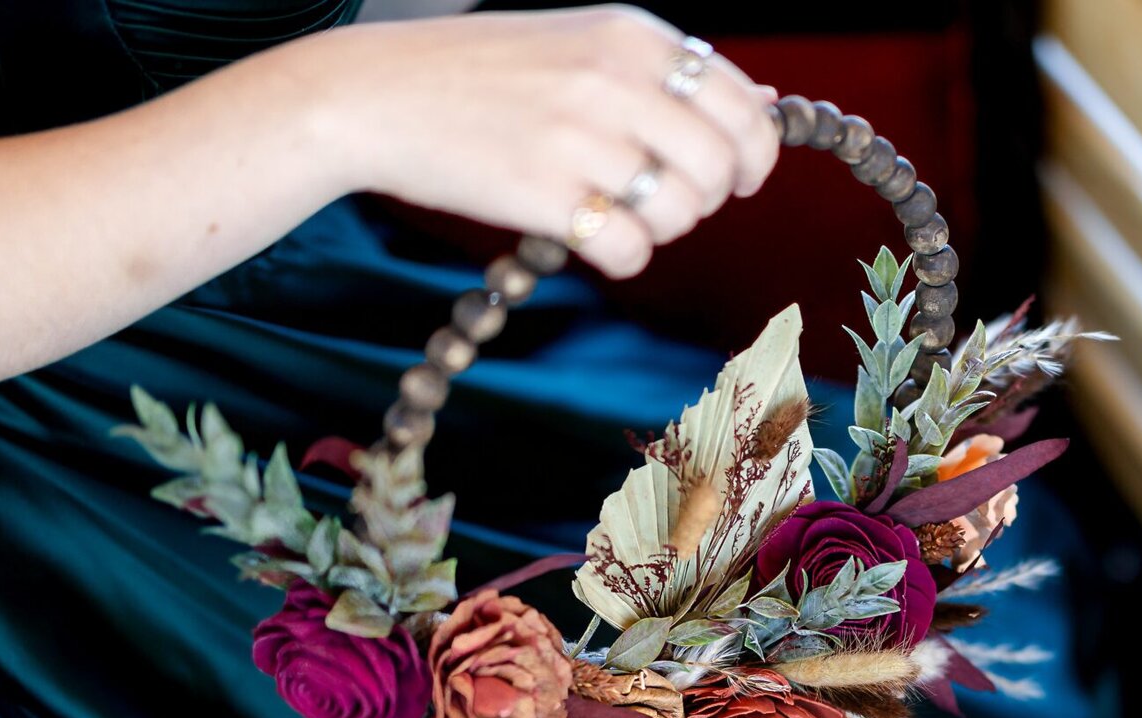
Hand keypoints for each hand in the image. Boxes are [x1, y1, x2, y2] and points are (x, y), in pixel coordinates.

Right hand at [303, 5, 779, 277]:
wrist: (375, 94)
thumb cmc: (482, 74)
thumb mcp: (582, 43)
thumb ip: (666, 76)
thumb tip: (765, 107)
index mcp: (633, 35)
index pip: (744, 106)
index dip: (752, 155)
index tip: (734, 177)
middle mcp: (616, 79)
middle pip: (720, 167)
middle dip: (703, 199)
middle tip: (658, 201)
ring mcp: (582, 137)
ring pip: (681, 213)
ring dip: (658, 228)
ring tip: (612, 212)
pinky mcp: (547, 195)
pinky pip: (631, 251)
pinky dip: (621, 258)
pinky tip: (587, 238)